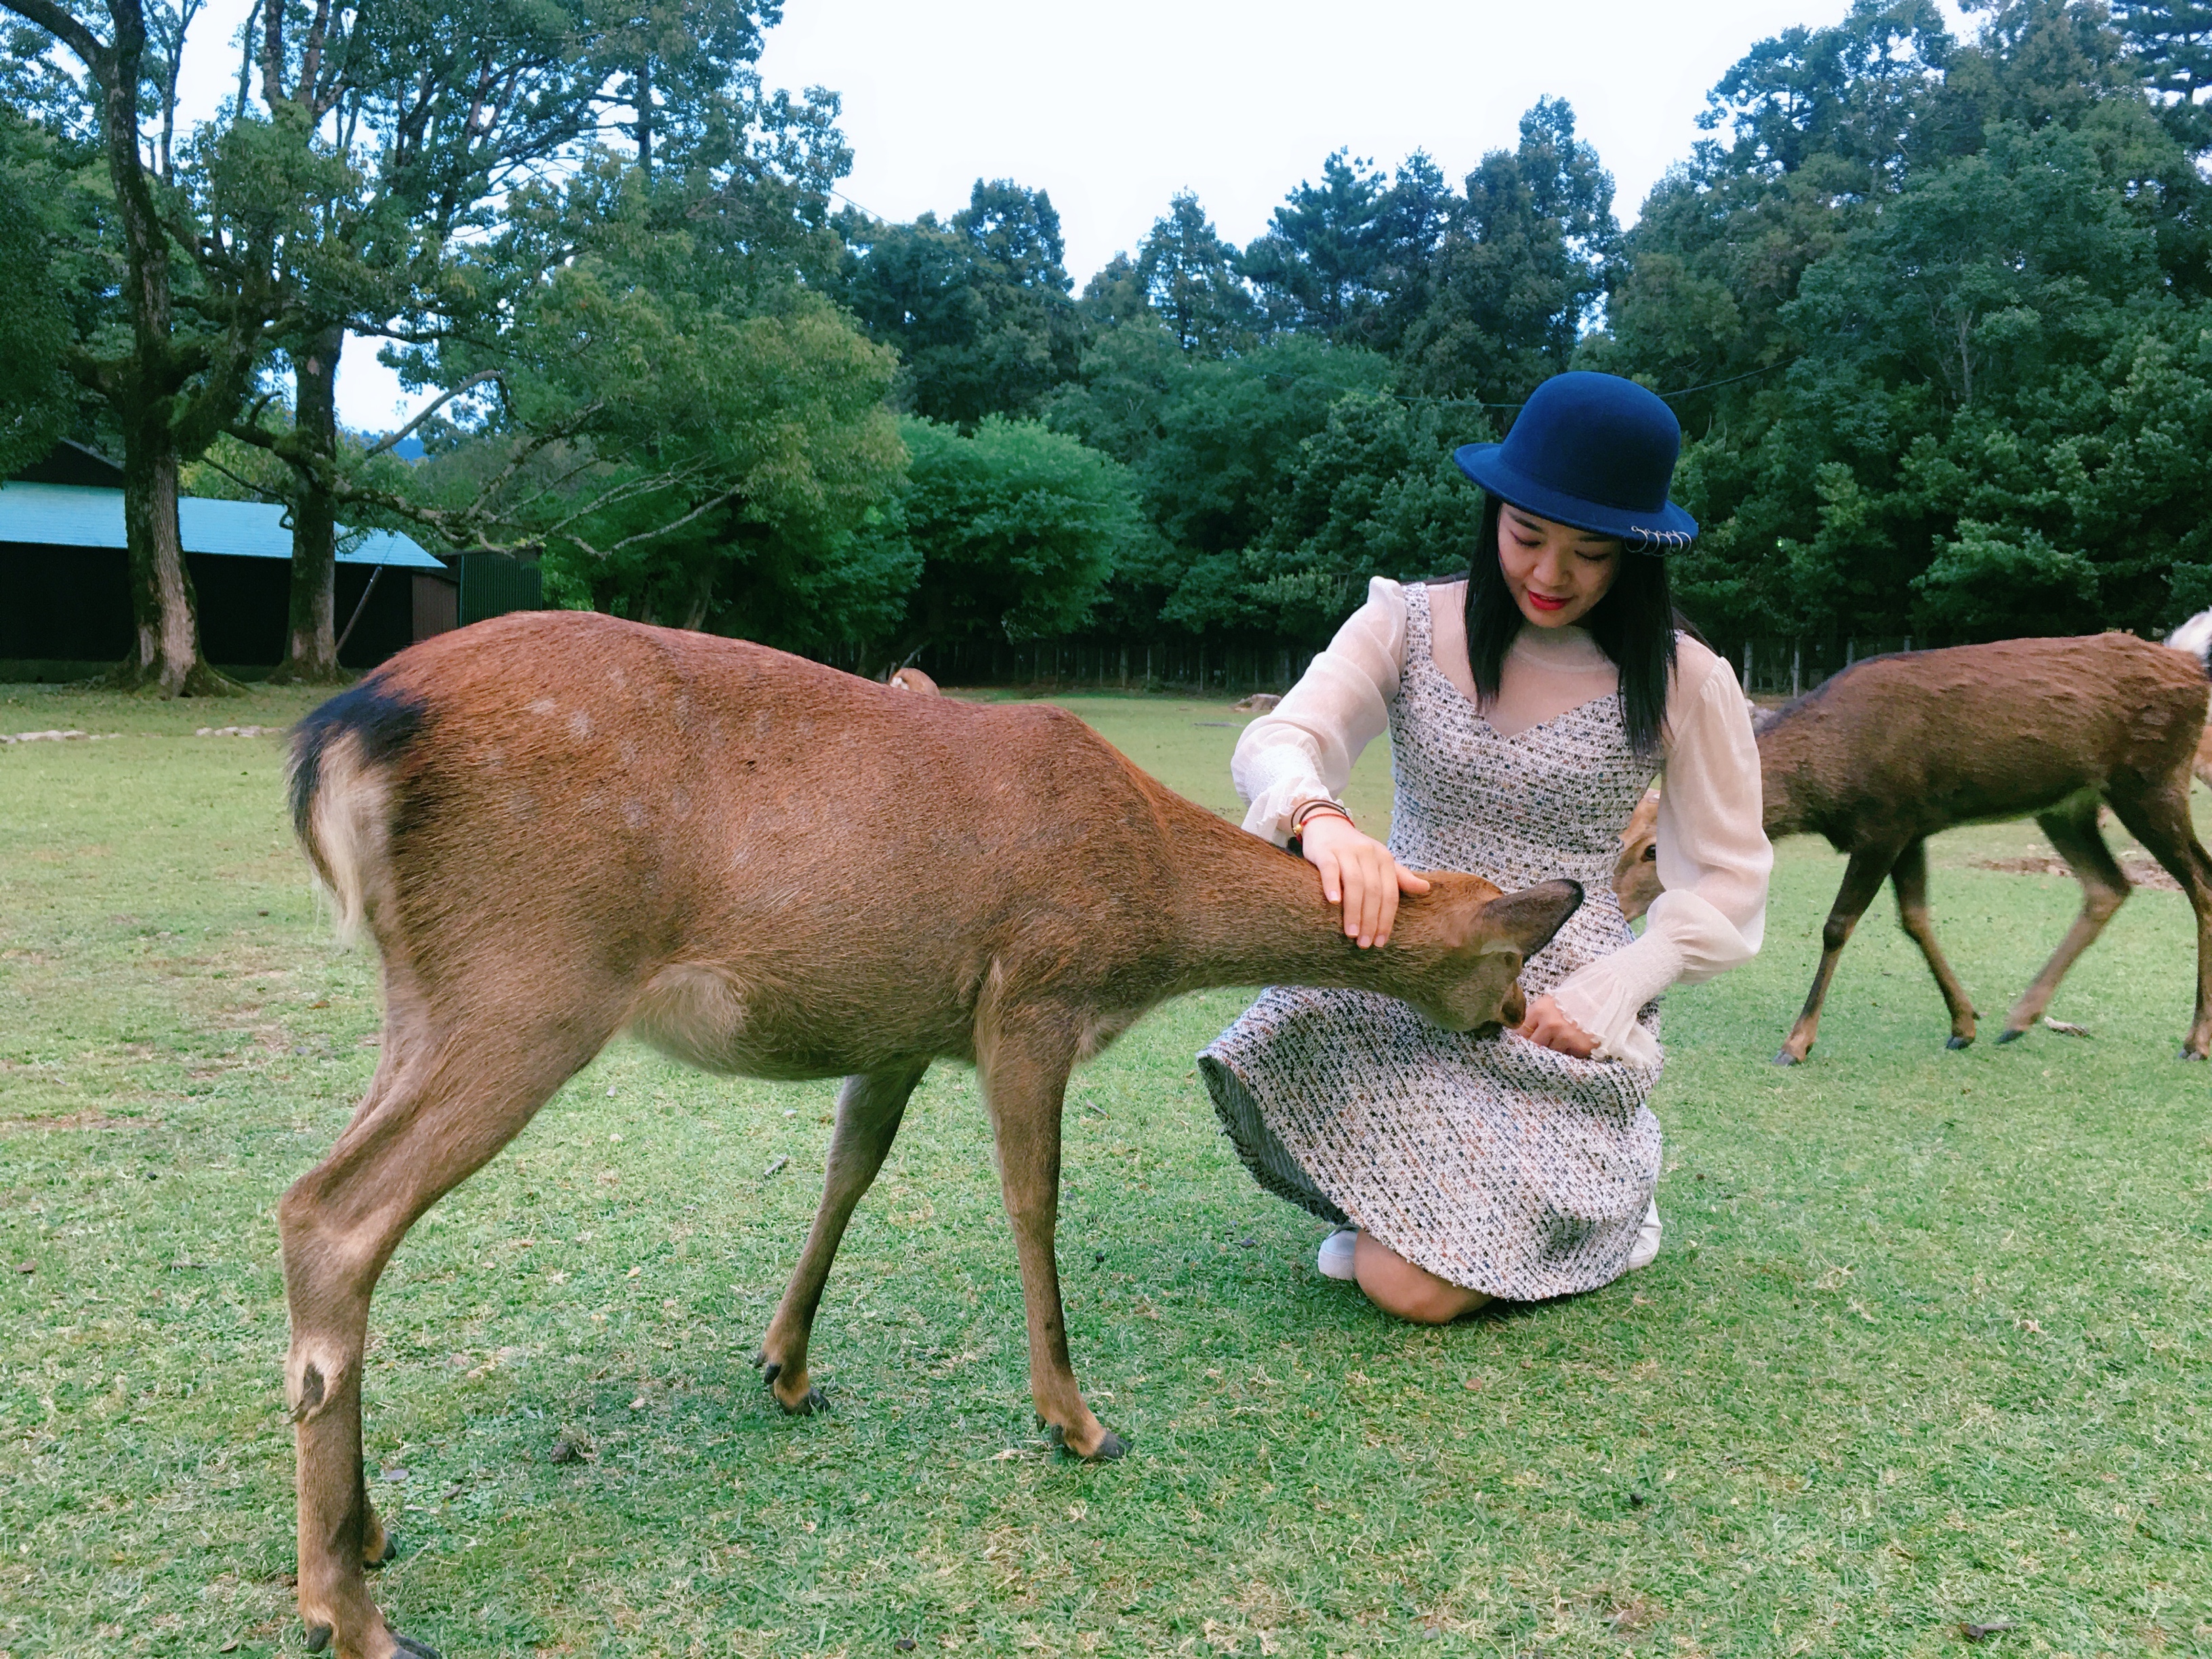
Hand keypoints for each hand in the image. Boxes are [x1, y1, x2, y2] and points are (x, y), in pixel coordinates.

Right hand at [1300, 813, 1430, 947]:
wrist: (1326, 824)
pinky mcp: (1325, 851)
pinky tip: (1333, 902)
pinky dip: (1332, 885)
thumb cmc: (1354, 850)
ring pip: (1354, 883)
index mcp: (1385, 859)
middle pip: (1374, 891)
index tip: (1380, 942)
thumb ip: (1399, 877)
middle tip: (1364, 943)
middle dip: (1370, 920)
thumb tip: (1426, 888)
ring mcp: (1346, 851)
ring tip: (1351, 933)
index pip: (1390, 894)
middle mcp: (1368, 853)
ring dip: (1354, 910)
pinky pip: (1330, 868)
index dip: (1387, 920)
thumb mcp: (1379, 861)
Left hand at [1516, 993, 1597, 1057]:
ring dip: (1553, 1052)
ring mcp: (1567, 1037)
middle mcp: (1551, 1025)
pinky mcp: (1581, 1047)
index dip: (1520, 1040)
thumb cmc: (1569, 1002)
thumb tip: (1516, 1037)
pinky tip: (1571, 1046)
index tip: (1520, 1045)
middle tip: (1539, 1049)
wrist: (1600, 999)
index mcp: (1539, 1011)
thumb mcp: (1546, 1004)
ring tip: (1560, 1044)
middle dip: (1535, 1049)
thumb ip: (1532, 1019)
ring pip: (1551, 1054)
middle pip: (1534, 1047)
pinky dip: (1568, 1055)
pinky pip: (1567, 1058)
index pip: (1521, 1033)